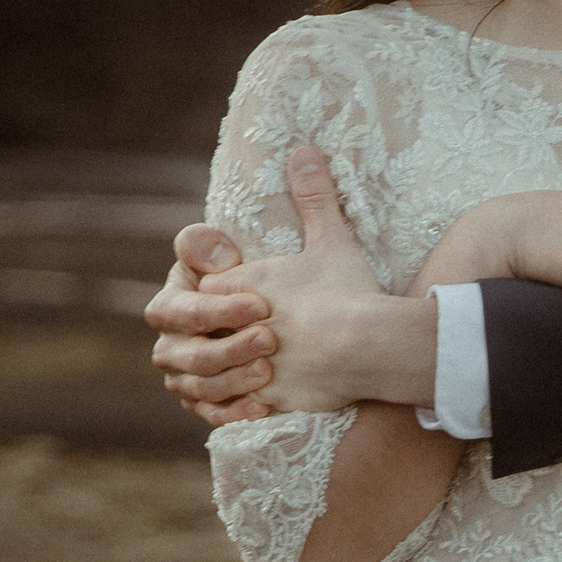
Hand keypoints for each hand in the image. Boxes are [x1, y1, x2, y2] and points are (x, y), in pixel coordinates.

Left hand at [144, 145, 399, 426]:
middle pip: (191, 334)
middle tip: (219, 340)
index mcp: (240, 287)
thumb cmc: (348, 290)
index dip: (210, 298)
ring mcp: (245, 369)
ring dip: (208, 375)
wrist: (370, 344)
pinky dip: (231, 409)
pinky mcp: (264, 403)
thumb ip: (314, 197)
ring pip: (199, 377)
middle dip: (201, 336)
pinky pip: (229, 411)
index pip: (199, 291)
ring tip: (228, 374)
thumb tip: (303, 150)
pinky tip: (245, 405)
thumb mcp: (331, 237)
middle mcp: (232, 329)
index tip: (232, 304)